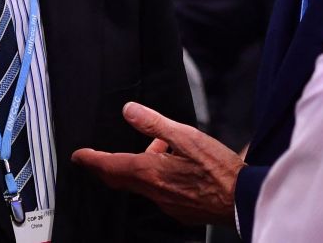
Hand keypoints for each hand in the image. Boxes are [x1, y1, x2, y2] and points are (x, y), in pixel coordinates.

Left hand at [71, 102, 245, 226]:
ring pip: (142, 184)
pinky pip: (159, 192)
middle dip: (107, 166)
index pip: (110, 166)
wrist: (243, 199)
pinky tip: (175, 167)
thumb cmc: (219, 170)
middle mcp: (154, 192)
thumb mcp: (187, 137)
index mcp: (151, 172)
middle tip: (99, 156)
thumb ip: (155, 123)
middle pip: (120, 179)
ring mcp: (167, 204)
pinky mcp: (179, 211)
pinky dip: (158, 177)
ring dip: (140, 166)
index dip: (92, 160)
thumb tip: (129, 111)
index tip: (79, 156)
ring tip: (158, 148)